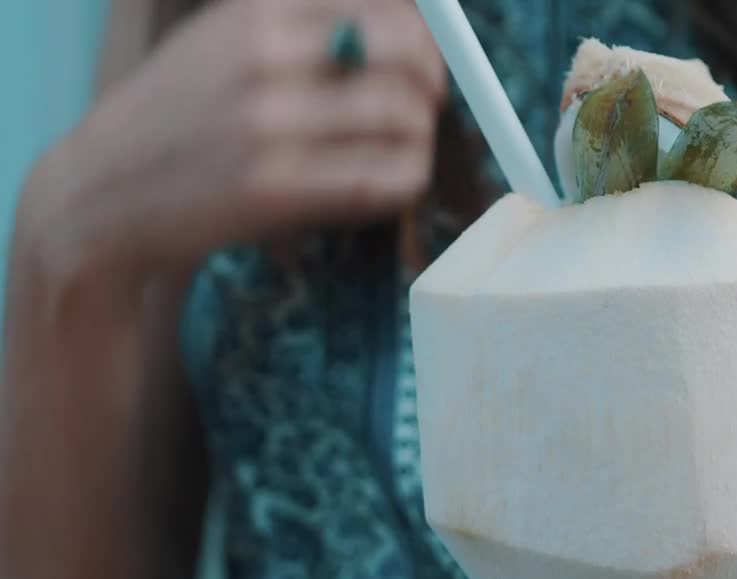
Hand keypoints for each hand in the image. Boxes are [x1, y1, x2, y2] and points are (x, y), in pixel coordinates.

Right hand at [48, 0, 444, 275]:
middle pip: (405, 58)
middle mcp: (262, 60)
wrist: (99, 196)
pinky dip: (404, 182)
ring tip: (404, 153)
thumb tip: (407, 27)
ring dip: (420, 140)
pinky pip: (383, 180)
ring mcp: (268, 126)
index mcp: (255, 14)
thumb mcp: (223, 44)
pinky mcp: (274, 190)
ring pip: (403, 121)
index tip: (425, 65)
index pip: (384, 9)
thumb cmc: (179, 120)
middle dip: (431, 88)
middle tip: (427, 110)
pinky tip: (388, 185)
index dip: (425, 40)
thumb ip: (304, 28)